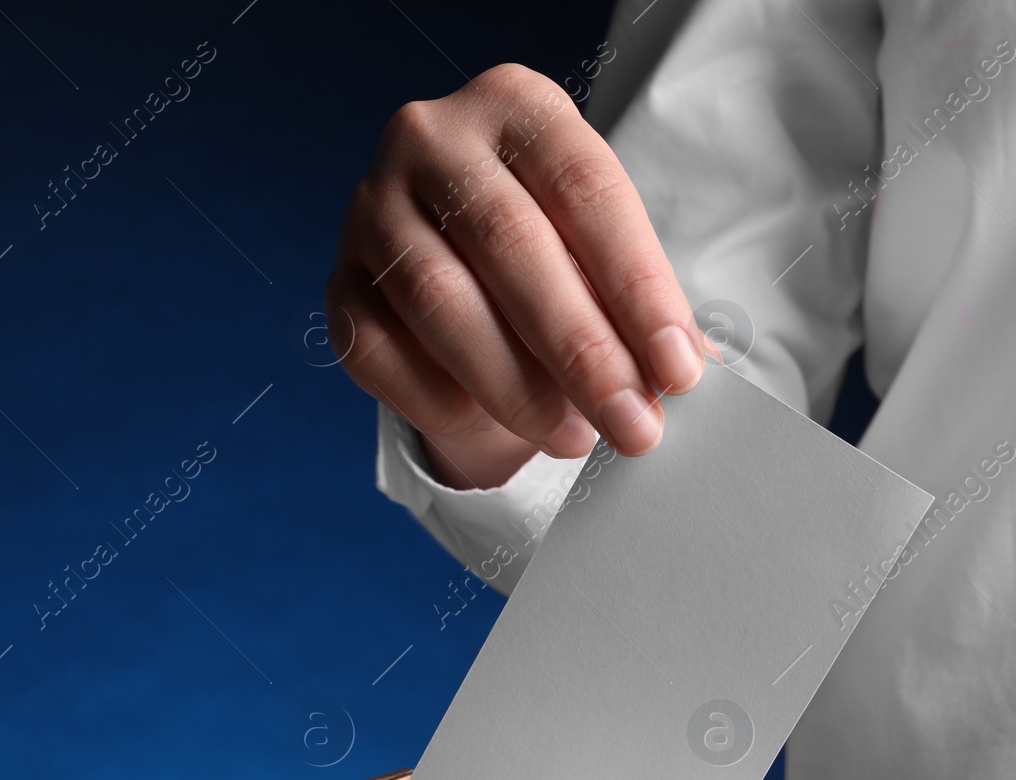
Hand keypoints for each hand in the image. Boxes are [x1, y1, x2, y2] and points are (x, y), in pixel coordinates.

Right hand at [326, 63, 712, 489]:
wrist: (466, 269)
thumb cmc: (556, 253)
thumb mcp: (605, 253)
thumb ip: (638, 302)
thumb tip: (677, 367)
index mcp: (516, 105)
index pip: (585, 191)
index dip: (638, 288)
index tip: (677, 370)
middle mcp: (432, 140)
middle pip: (511, 245)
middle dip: (581, 351)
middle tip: (631, 423)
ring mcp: (372, 209)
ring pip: (440, 304)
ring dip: (517, 387)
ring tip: (575, 437)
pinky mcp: (338, 284)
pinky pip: (382, 351)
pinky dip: (444, 399)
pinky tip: (493, 425)